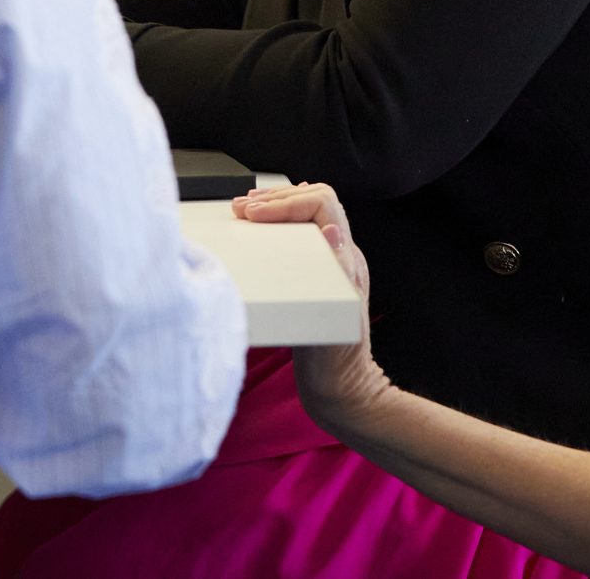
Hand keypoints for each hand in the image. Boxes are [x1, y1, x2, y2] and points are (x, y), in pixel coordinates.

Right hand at [234, 181, 394, 429]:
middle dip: (277, 198)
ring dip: (276, 206)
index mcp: (346, 261)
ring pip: (307, 214)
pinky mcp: (314, 276)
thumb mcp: (334, 323)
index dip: (286, 203)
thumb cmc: (336, 364)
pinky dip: (276, 224)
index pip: (323, 206)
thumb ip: (336, 277)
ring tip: (245, 209)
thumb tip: (333, 230)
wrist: (340, 392)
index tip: (254, 214)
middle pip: (315, 201)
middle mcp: (341, 256)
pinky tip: (259, 228)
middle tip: (242, 207)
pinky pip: (298, 234)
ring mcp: (328, 265)